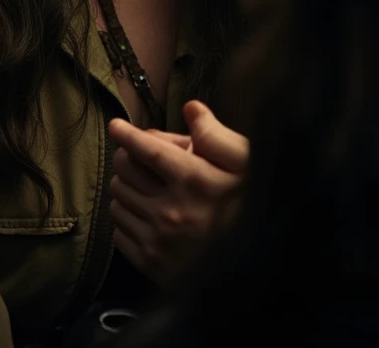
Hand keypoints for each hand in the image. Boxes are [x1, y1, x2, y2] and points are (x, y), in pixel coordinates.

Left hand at [108, 101, 247, 279]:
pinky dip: (125, 219)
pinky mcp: (153, 264)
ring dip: (125, 188)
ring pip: (118, 201)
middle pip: (125, 172)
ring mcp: (160, 239)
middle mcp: (172, 210)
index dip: (127, 134)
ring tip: (141, 187)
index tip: (117, 126)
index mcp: (194, 180)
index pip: (147, 149)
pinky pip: (119, 233)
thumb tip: (191, 109)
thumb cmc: (257, 210)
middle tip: (136, 157)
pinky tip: (143, 215)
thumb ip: (217, 136)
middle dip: (126, 158)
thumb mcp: (248, 166)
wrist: (261, 267)